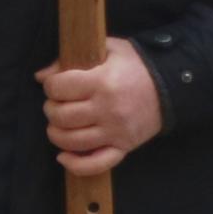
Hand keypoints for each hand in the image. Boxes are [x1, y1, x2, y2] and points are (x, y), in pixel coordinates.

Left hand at [40, 36, 163, 175]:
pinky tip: (63, 157)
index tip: (55, 85)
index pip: (59, 88)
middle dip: (51, 109)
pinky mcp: (124, 147)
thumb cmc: (135, 65)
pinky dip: (75, 165)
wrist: (171, 85)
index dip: (50, 86)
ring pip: (72, 141)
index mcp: (102, 82)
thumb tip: (41, 76)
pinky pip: (96, 164)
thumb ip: (73, 59)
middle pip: (62, 116)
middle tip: (56, 104)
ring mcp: (116, 131)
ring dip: (57, 134)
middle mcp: (108, 109)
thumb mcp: (108, 49)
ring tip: (59, 124)